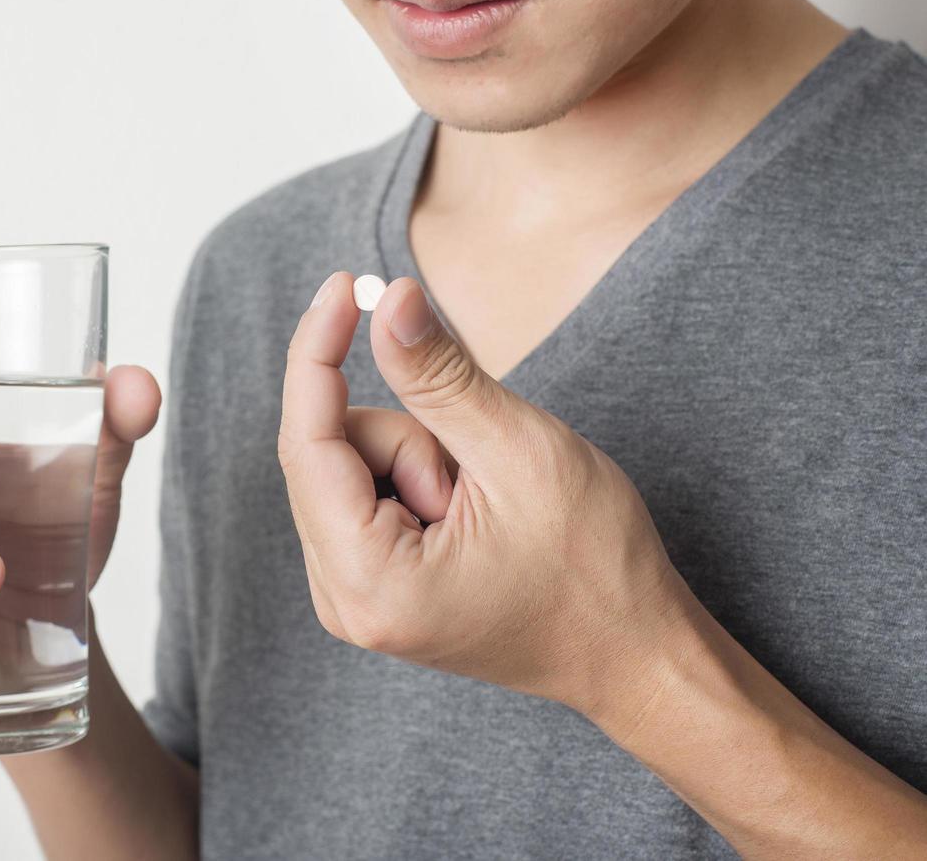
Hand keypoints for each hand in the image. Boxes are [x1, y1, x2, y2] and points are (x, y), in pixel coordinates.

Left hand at [277, 272, 692, 719]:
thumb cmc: (594, 569)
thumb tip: (388, 298)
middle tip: (480, 475)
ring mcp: (353, 597)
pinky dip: (414, 478)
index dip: (317, 354)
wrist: (634, 654)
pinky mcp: (372, 585)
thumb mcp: (518, 452)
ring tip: (487, 505)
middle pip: (327, 454)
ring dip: (416, 458)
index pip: (304, 444)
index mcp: (369, 584)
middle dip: (407, 435)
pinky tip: (469, 513)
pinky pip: (364, 493)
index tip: (341, 284)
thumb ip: (440, 376)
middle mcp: (342, 601)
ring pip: (348, 468)